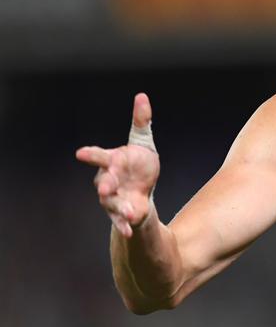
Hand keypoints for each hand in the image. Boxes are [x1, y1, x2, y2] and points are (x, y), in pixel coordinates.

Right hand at [76, 93, 160, 237]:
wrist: (143, 187)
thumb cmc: (138, 161)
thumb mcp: (143, 141)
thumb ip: (141, 121)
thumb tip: (142, 96)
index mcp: (112, 160)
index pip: (100, 156)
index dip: (91, 154)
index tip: (81, 153)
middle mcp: (108, 179)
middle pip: (103, 182)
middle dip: (104, 185)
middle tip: (104, 189)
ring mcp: (113, 198)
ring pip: (111, 203)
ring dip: (118, 208)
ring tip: (130, 212)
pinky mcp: (121, 213)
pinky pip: (120, 220)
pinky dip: (124, 224)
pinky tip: (130, 229)